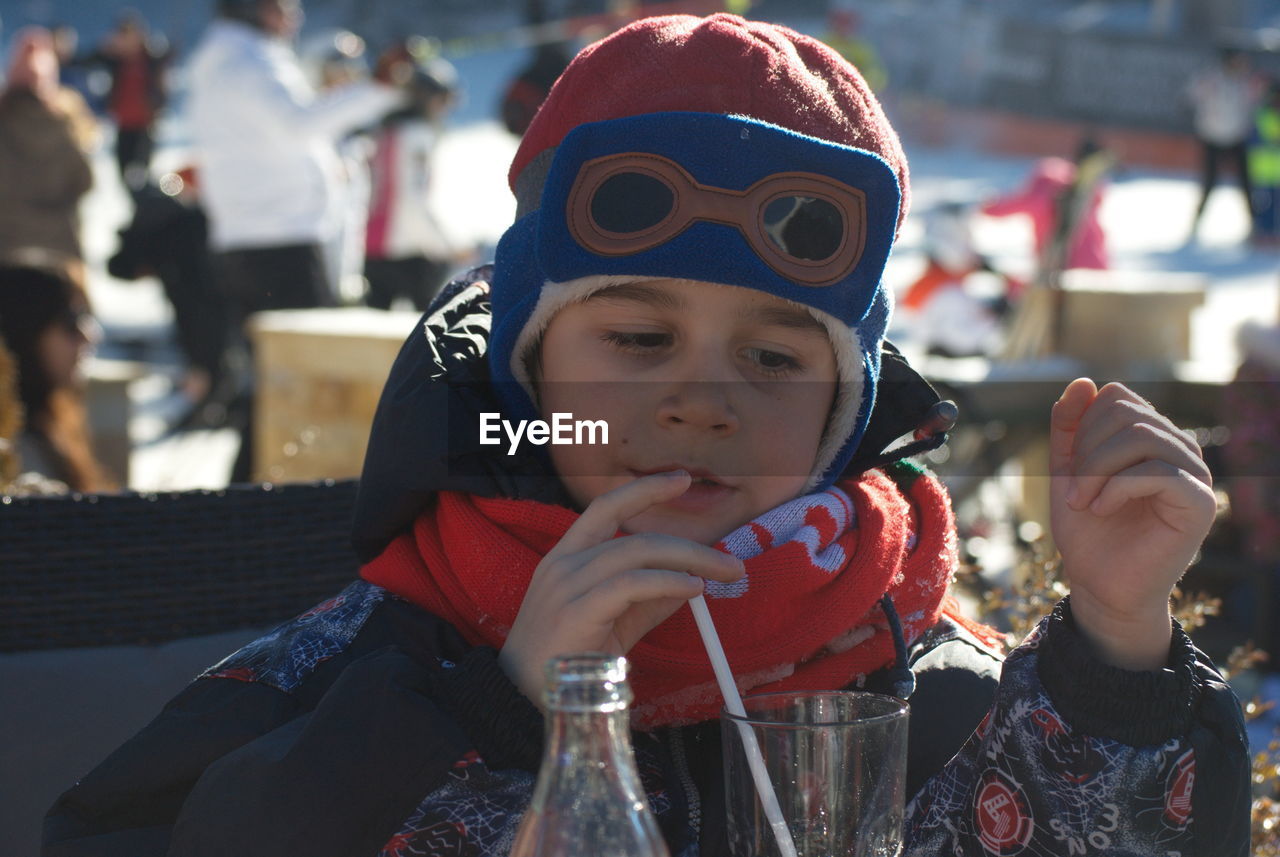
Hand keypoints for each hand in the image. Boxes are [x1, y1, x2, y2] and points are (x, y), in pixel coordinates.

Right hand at [497, 471, 745, 705]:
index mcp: (565, 559)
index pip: (604, 509)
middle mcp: (562, 565)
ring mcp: (566, 585)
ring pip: (636, 554)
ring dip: (689, 561)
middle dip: (688, 544)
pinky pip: (629, 585)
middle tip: (731, 562)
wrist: (526, 702)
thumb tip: (693, 581)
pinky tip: (692, 589)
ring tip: (723, 573)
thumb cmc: (568, 661)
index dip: (643, 491)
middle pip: (633, 536)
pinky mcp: (575, 611)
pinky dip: (667, 582)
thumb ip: (649, 599)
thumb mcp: (615, 622)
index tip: (681, 480)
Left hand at [1050, 379, 1215, 669]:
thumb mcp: (1066, 470)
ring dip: (1097, 470)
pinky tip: (1102, 510)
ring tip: (1085, 503)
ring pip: (1142, 437)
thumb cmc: (1088, 531)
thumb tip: (1083, 381)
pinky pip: (1158, 471)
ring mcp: (1194, 473)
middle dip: (1087, 450)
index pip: (1117, 396)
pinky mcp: (1199, 501)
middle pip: (1127, 412)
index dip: (1084, 425)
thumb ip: (1070, 427)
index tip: (1070, 467)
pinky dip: (1117, 488)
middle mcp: (1179, 448)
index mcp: (1151, 437)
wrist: (1101, 586)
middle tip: (1074, 491)